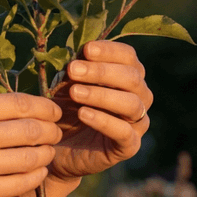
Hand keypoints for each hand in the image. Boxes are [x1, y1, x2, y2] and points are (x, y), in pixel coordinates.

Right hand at [0, 93, 62, 196]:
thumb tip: (23, 107)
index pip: (22, 103)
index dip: (46, 107)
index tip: (54, 111)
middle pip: (34, 129)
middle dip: (51, 131)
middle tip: (54, 133)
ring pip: (33, 157)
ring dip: (45, 154)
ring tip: (44, 153)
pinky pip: (23, 182)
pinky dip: (35, 176)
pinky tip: (33, 171)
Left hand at [48, 40, 152, 181]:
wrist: (58, 147)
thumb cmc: (65, 109)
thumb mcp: (66, 85)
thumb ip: (75, 69)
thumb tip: (77, 51)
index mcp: (127, 76)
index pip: (129, 56)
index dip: (110, 50)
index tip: (86, 49)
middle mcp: (139, 97)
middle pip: (132, 78)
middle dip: (101, 71)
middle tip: (73, 70)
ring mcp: (137, 123)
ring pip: (132, 104)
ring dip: (101, 95)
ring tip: (74, 92)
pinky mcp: (129, 146)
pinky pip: (124, 132)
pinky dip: (104, 121)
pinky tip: (83, 113)